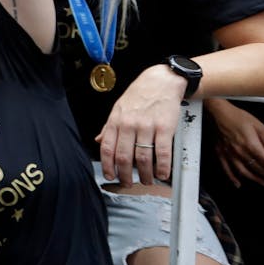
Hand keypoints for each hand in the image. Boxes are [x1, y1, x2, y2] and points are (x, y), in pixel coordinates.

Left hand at [96, 64, 186, 183]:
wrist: (161, 81)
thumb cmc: (139, 95)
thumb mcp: (118, 108)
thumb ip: (109, 126)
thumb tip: (98, 140)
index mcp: (116, 121)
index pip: (107, 149)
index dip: (107, 166)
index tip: (110, 176)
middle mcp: (129, 124)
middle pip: (124, 157)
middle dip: (125, 175)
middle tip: (129, 183)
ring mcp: (147, 126)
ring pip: (143, 158)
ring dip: (145, 174)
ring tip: (147, 180)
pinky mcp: (165, 127)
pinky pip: (163, 152)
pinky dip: (162, 167)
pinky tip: (162, 173)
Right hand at [205, 98, 263, 187]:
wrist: (218, 114)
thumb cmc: (237, 117)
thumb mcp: (259, 125)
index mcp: (251, 145)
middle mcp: (241, 153)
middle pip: (260, 169)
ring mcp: (230, 155)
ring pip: (245, 173)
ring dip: (257, 180)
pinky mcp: (222, 155)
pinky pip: (227, 170)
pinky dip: (233, 178)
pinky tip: (238, 184)